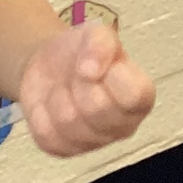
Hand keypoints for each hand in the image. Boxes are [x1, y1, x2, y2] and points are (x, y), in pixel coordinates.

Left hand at [18, 20, 154, 157]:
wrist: (47, 65)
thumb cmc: (82, 52)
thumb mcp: (96, 33)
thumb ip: (101, 42)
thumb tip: (91, 68)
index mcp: (140, 97)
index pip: (134, 96)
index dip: (110, 76)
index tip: (95, 65)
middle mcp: (123, 126)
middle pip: (98, 110)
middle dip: (80, 84)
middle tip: (78, 74)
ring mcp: (94, 142)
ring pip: (69, 123)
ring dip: (59, 96)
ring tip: (65, 87)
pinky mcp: (64, 149)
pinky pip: (47, 134)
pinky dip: (41, 113)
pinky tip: (50, 103)